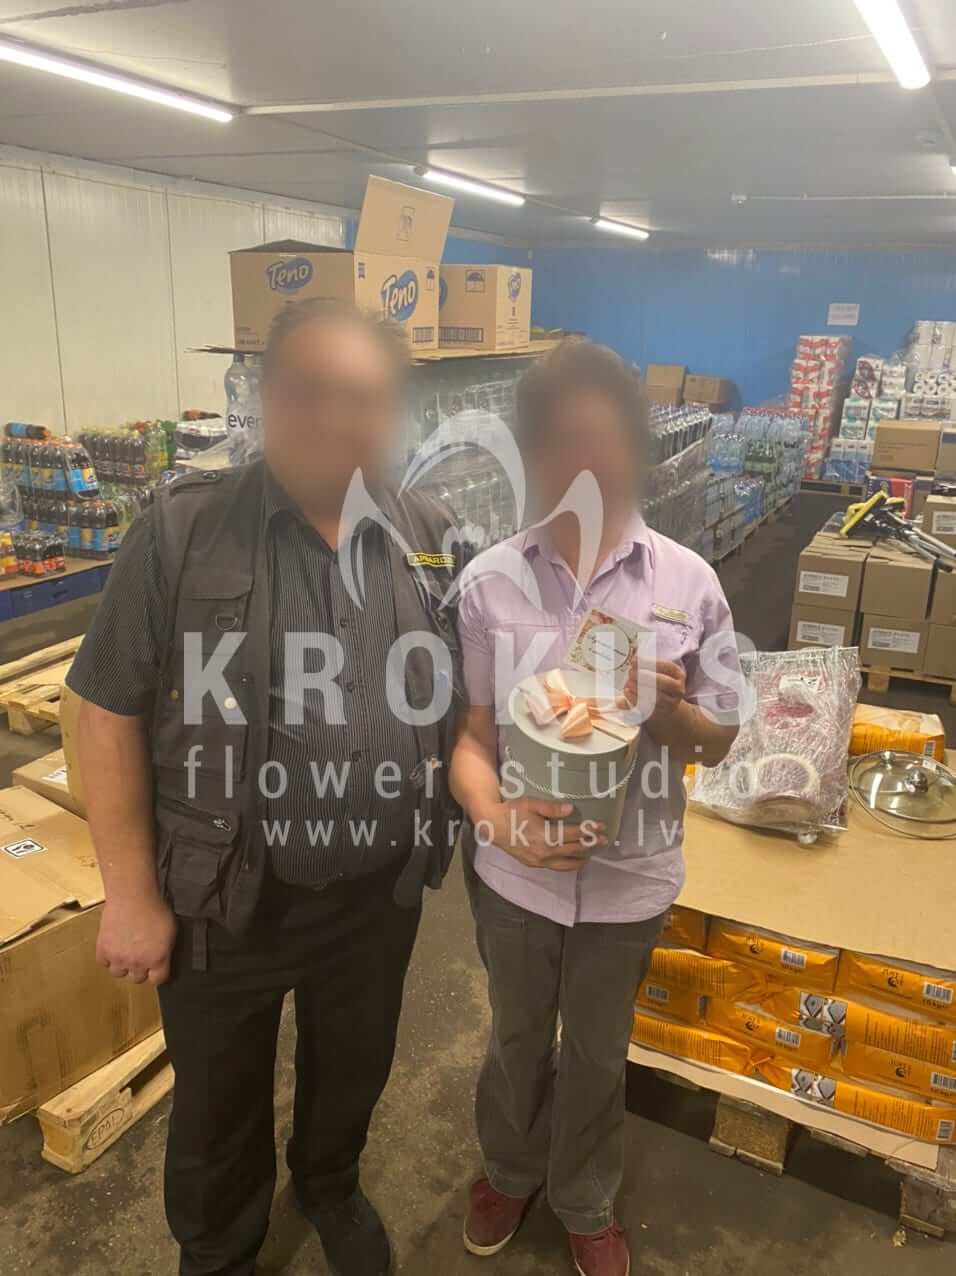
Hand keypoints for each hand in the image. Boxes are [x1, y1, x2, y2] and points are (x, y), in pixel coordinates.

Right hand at [96, 893, 176, 985]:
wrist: (132, 895)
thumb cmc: (154, 907)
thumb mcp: (171, 930)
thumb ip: (166, 949)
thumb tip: (163, 957)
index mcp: (158, 959)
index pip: (158, 979)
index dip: (157, 973)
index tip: (155, 968)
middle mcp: (138, 963)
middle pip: (137, 979)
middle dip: (139, 969)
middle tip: (139, 955)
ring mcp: (119, 958)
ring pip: (118, 973)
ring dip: (121, 965)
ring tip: (124, 951)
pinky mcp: (103, 950)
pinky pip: (103, 963)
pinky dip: (107, 957)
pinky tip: (112, 946)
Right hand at [475, 799, 605, 871]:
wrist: (492, 826)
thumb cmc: (512, 811)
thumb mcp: (532, 804)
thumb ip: (552, 808)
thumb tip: (571, 808)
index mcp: (545, 836)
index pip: (574, 834)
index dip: (590, 830)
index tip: (602, 826)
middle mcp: (545, 852)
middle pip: (574, 850)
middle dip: (591, 845)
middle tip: (603, 840)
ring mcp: (539, 861)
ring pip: (567, 864)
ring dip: (582, 859)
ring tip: (591, 853)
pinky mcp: (533, 865)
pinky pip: (556, 867)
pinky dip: (568, 864)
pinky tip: (572, 859)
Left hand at [626, 658, 685, 723]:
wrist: (664, 705)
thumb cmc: (657, 683)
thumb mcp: (657, 671)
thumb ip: (646, 665)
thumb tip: (634, 660)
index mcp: (678, 675)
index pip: (667, 666)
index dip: (650, 663)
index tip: (634, 661)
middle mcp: (678, 690)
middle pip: (665, 683)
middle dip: (646, 677)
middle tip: (631, 672)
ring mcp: (671, 704)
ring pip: (657, 697)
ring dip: (640, 689)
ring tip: (628, 682)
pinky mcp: (659, 714)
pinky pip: (648, 708)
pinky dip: (635, 700)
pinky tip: (627, 692)